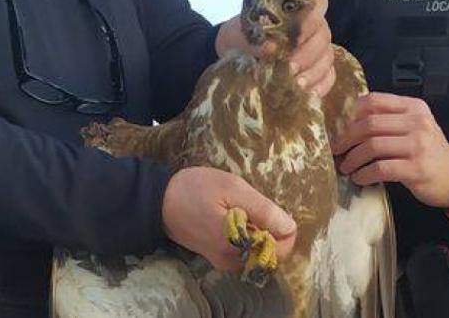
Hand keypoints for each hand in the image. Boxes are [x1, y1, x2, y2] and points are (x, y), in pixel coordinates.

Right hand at [162, 166, 297, 271]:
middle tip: (252, 205)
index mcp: (237, 245)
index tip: (270, 208)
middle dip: (270, 229)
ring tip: (241, 209)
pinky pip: (244, 251)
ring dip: (258, 232)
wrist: (158, 201)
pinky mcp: (216, 257)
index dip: (284, 228)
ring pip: (258, 251)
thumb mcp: (232, 188)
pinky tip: (235, 217)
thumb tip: (290, 226)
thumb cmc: (195, 189)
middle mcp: (232, 260)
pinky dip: (247, 236)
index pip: (281, 249)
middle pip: (271, 252)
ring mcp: (223, 261)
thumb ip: (263, 210)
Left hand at [215, 0, 334, 96]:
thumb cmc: (238, 38)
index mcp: (294, 9)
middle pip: (323, 36)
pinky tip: (307, 94)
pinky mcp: (317, 70)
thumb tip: (271, 49)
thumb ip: (250, 39)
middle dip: (308, 54)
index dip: (312, 20)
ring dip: (314, 73)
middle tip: (291, 68)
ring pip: (327, 58)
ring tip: (297, 85)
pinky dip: (321, 86)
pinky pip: (329, 77)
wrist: (233, 55)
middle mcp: (310, 27)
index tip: (297, 37)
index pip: (317, 4)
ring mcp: (316, 49)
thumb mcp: (236, 35)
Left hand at [331, 92, 448, 208]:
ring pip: (372, 146)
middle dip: (347, 138)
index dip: (352, 114)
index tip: (342, 127)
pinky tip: (360, 178)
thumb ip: (391, 119)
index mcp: (414, 108)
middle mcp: (417, 122)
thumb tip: (351, 123)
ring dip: (353, 158)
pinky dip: (364, 174)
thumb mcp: (416, 127)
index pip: (375, 101)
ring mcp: (418, 146)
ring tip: (346, 167)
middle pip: (369, 124)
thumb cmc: (430, 151)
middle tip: (337, 149)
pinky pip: (381, 168)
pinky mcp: (416, 169)